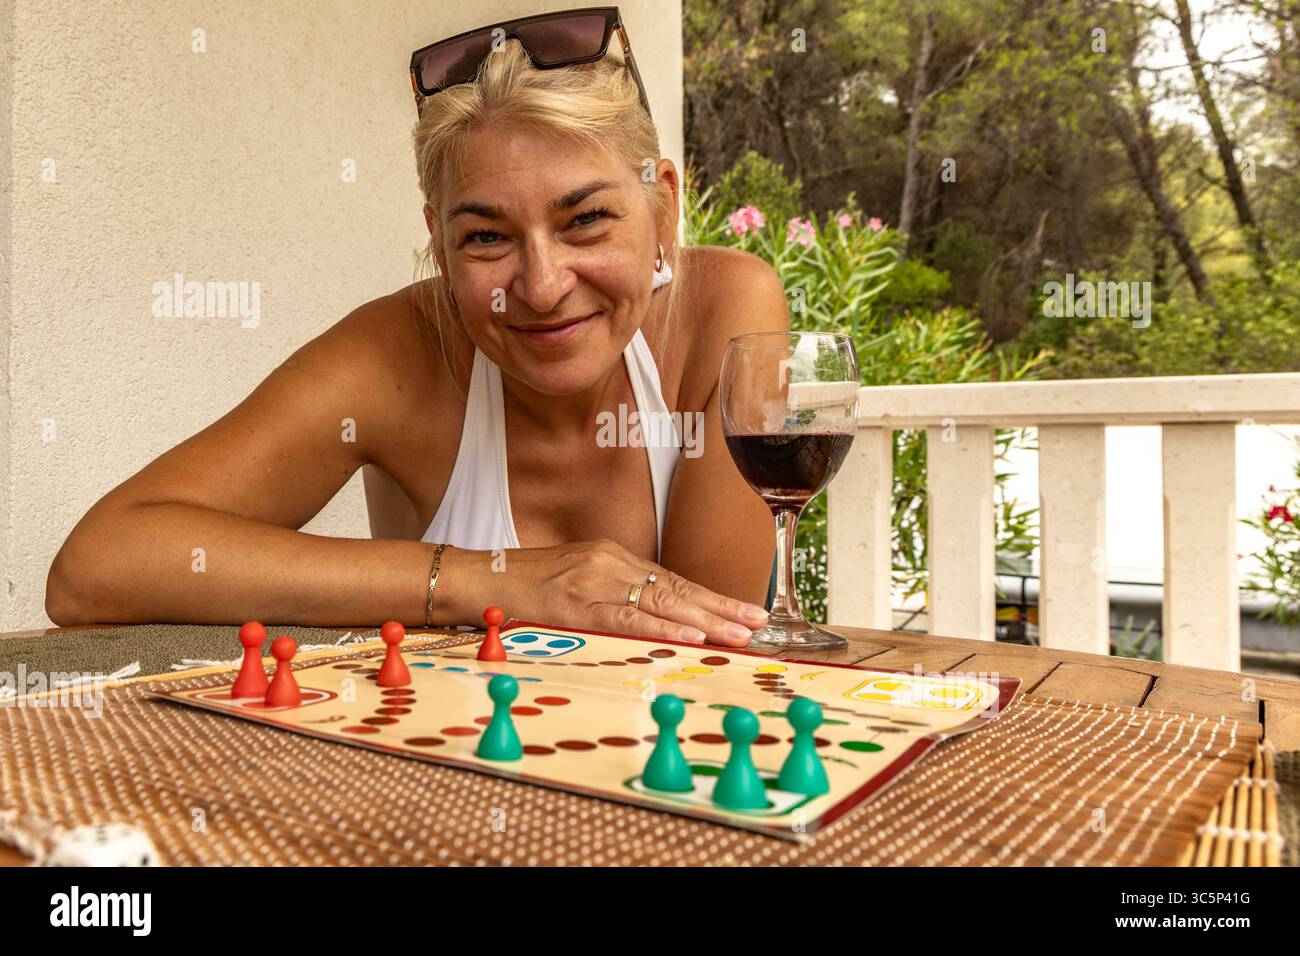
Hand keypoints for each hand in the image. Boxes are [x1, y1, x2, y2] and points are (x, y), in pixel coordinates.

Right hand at [479, 539, 769, 646]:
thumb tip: (654, 618)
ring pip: (661, 601)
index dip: (712, 598)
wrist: (478, 576)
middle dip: (721, 607)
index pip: (674, 580)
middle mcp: (610, 562)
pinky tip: (690, 635)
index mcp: (613, 557)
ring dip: (705, 620)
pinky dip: (661, 627)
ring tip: (739, 632)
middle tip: (758, 622)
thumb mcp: (576, 581)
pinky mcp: (576, 604)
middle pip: (677, 588)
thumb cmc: (524, 586)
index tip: (745, 610)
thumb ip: (613, 594)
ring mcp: (594, 581)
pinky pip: (627, 617)